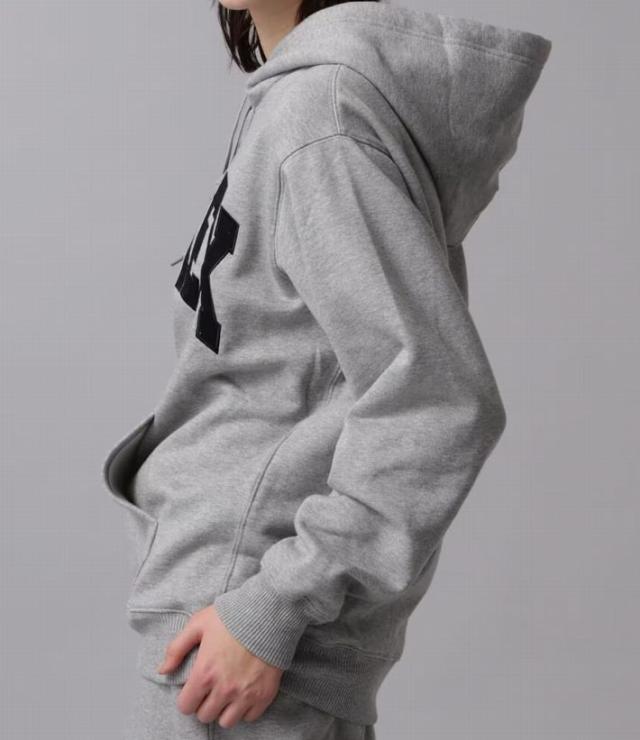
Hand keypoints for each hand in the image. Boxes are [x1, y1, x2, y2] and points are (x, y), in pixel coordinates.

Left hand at [156, 604, 283, 727]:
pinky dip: (245, 708)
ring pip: (226, 721)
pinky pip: (249, 717)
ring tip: (228, 692)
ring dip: (224, 709)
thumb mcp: (199, 624)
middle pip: (205, 715)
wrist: (269, 613)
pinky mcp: (264, 695)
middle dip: (205, 703)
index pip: (186, 706)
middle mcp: (224, 689)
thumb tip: (162, 670)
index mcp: (205, 673)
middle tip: (212, 687)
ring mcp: (245, 694)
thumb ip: (177, 648)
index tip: (195, 687)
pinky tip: (245, 690)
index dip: (188, 697)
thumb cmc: (232, 616)